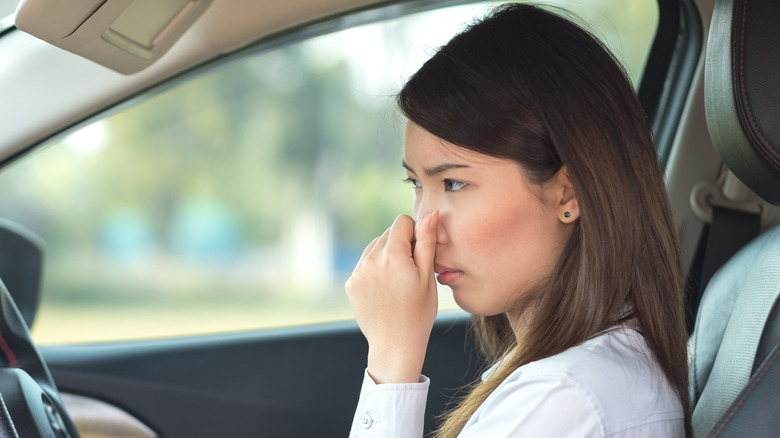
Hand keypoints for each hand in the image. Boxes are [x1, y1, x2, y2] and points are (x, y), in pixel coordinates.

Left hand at [345, 211, 438, 382]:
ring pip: (375, 247)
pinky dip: (376, 269)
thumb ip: (427, 241)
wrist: (395, 345)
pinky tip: (386, 289)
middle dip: (401, 245)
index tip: (420, 256)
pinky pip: (365, 263)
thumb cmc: (418, 312)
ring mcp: (358, 272)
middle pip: (388, 233)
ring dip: (387, 256)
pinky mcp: (351, 283)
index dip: (415, 235)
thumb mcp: (428, 276)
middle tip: (411, 272)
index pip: (402, 222)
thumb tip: (430, 214)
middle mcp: (370, 260)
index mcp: (392, 256)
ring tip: (398, 282)